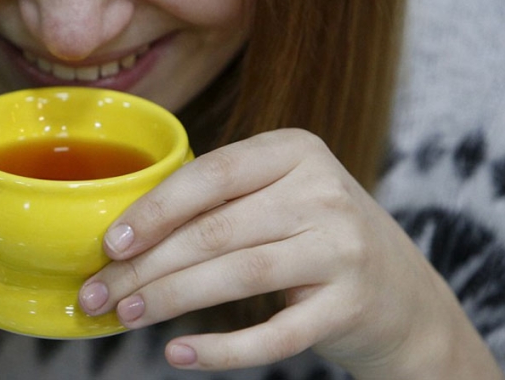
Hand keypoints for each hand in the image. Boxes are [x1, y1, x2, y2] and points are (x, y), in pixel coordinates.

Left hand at [79, 129, 501, 377]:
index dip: (155, 209)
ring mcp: (342, 248)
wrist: (404, 296)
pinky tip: (180, 352)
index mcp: (296, 151)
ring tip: (126, 316)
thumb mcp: (279, 196)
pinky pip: (275, 334)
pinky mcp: (351, 305)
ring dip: (171, 299)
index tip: (111, 243)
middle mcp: (323, 191)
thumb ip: (220, 201)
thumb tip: (126, 235)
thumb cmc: (316, 237)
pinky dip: (222, 348)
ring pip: (237, 275)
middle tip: (99, 293)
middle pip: (216, 230)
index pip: (212, 173)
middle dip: (147, 265)